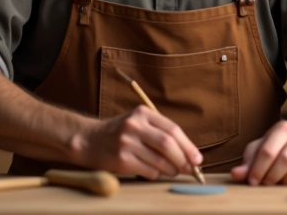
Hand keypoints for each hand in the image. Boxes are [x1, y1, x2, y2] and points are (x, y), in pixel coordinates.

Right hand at [72, 105, 202, 179]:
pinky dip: (156, 174)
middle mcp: (134, 125)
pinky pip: (148, 171)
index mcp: (142, 113)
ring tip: (173, 171)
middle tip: (190, 169)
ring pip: (160, 160)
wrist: (88, 140)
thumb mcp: (138, 123)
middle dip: (183, 159)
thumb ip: (160, 133)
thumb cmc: (120, 133)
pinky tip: (155, 172)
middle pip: (168, 144)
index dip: (188, 146)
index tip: (197, 159)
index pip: (172, 129)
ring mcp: (126, 142)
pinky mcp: (121, 159)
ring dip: (171, 170)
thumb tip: (188, 154)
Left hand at [230, 120, 286, 185]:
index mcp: (282, 129)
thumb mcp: (262, 146)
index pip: (267, 151)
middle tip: (263, 183)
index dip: (258, 169)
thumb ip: (249, 160)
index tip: (252, 181)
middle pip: (283, 160)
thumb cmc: (279, 144)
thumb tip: (235, 174)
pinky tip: (285, 182)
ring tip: (274, 183)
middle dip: (270, 176)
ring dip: (281, 181)